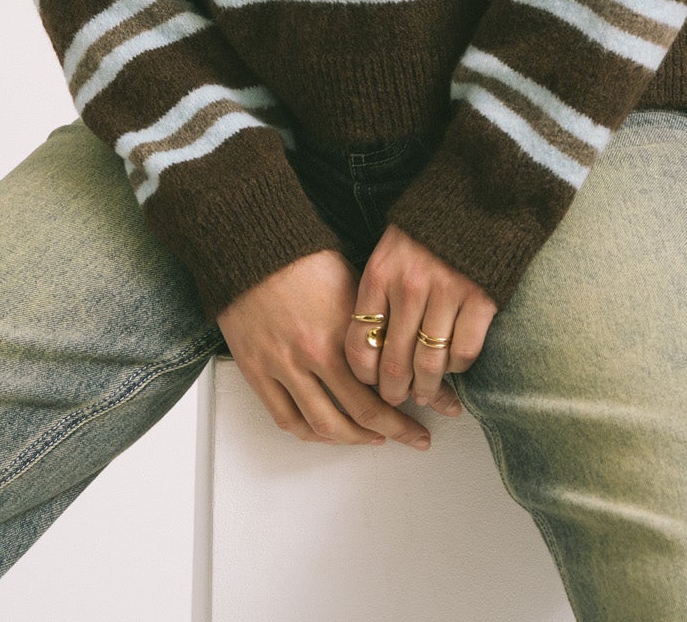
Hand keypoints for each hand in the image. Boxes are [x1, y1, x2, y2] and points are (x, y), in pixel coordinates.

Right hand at [216, 246, 457, 452]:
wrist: (253, 246)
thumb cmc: (304, 258)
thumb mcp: (353, 283)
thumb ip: (373, 323)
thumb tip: (405, 351)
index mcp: (339, 331)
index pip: (380, 389)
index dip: (409, 411)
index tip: (434, 414)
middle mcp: (311, 354)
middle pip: (359, 414)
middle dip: (395, 430)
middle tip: (415, 437)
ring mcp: (281, 366)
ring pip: (323, 425)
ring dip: (354, 439)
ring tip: (375, 438)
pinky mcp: (255, 370)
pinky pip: (286, 419)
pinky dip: (310, 434)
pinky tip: (330, 434)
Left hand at [346, 222, 497, 408]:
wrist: (475, 196)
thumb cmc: (425, 230)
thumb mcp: (388, 252)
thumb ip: (378, 292)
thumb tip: (371, 347)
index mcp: (380, 274)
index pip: (359, 342)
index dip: (363, 374)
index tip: (370, 382)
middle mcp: (409, 286)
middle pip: (393, 361)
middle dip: (393, 391)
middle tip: (398, 399)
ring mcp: (447, 293)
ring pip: (429, 365)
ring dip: (426, 389)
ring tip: (425, 394)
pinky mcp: (481, 298)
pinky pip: (464, 352)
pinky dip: (458, 368)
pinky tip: (454, 366)